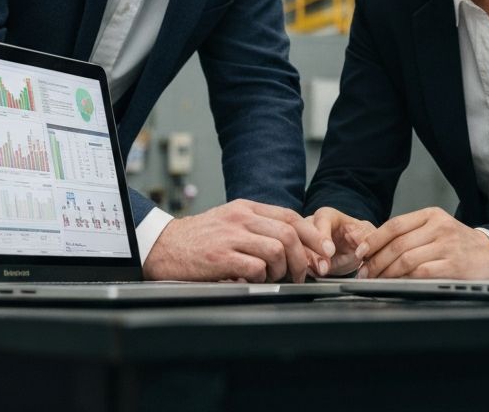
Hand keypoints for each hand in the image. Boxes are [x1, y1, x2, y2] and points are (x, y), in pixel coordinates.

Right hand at [142, 199, 331, 282]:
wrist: (163, 246)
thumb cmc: (198, 238)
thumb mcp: (230, 221)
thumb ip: (257, 227)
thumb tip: (292, 244)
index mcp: (246, 208)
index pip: (290, 217)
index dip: (313, 235)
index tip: (325, 252)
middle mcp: (242, 218)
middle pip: (289, 233)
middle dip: (305, 257)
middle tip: (305, 274)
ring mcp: (231, 237)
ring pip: (277, 250)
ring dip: (284, 270)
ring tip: (277, 279)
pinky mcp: (221, 257)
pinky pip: (256, 268)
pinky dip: (263, 278)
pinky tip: (256, 281)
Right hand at [305, 206, 374, 275]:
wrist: (352, 252)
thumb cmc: (358, 239)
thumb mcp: (366, 236)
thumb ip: (365, 239)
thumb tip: (363, 248)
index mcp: (327, 216)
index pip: (321, 220)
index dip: (324, 236)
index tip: (330, 251)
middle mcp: (310, 225)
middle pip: (305, 234)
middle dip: (313, 253)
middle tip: (324, 268)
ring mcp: (302, 240)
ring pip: (298, 248)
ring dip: (308, 263)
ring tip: (321, 272)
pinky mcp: (299, 255)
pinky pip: (295, 262)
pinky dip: (301, 270)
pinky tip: (311, 274)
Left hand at [353, 207, 488, 279]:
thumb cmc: (457, 242)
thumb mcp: (436, 227)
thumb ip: (411, 233)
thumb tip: (375, 248)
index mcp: (430, 215)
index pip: (395, 224)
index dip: (374, 239)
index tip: (361, 252)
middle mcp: (438, 227)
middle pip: (397, 243)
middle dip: (376, 260)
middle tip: (365, 272)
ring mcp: (446, 246)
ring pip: (406, 259)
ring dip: (387, 272)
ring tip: (377, 280)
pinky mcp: (452, 265)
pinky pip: (421, 273)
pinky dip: (405, 280)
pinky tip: (397, 284)